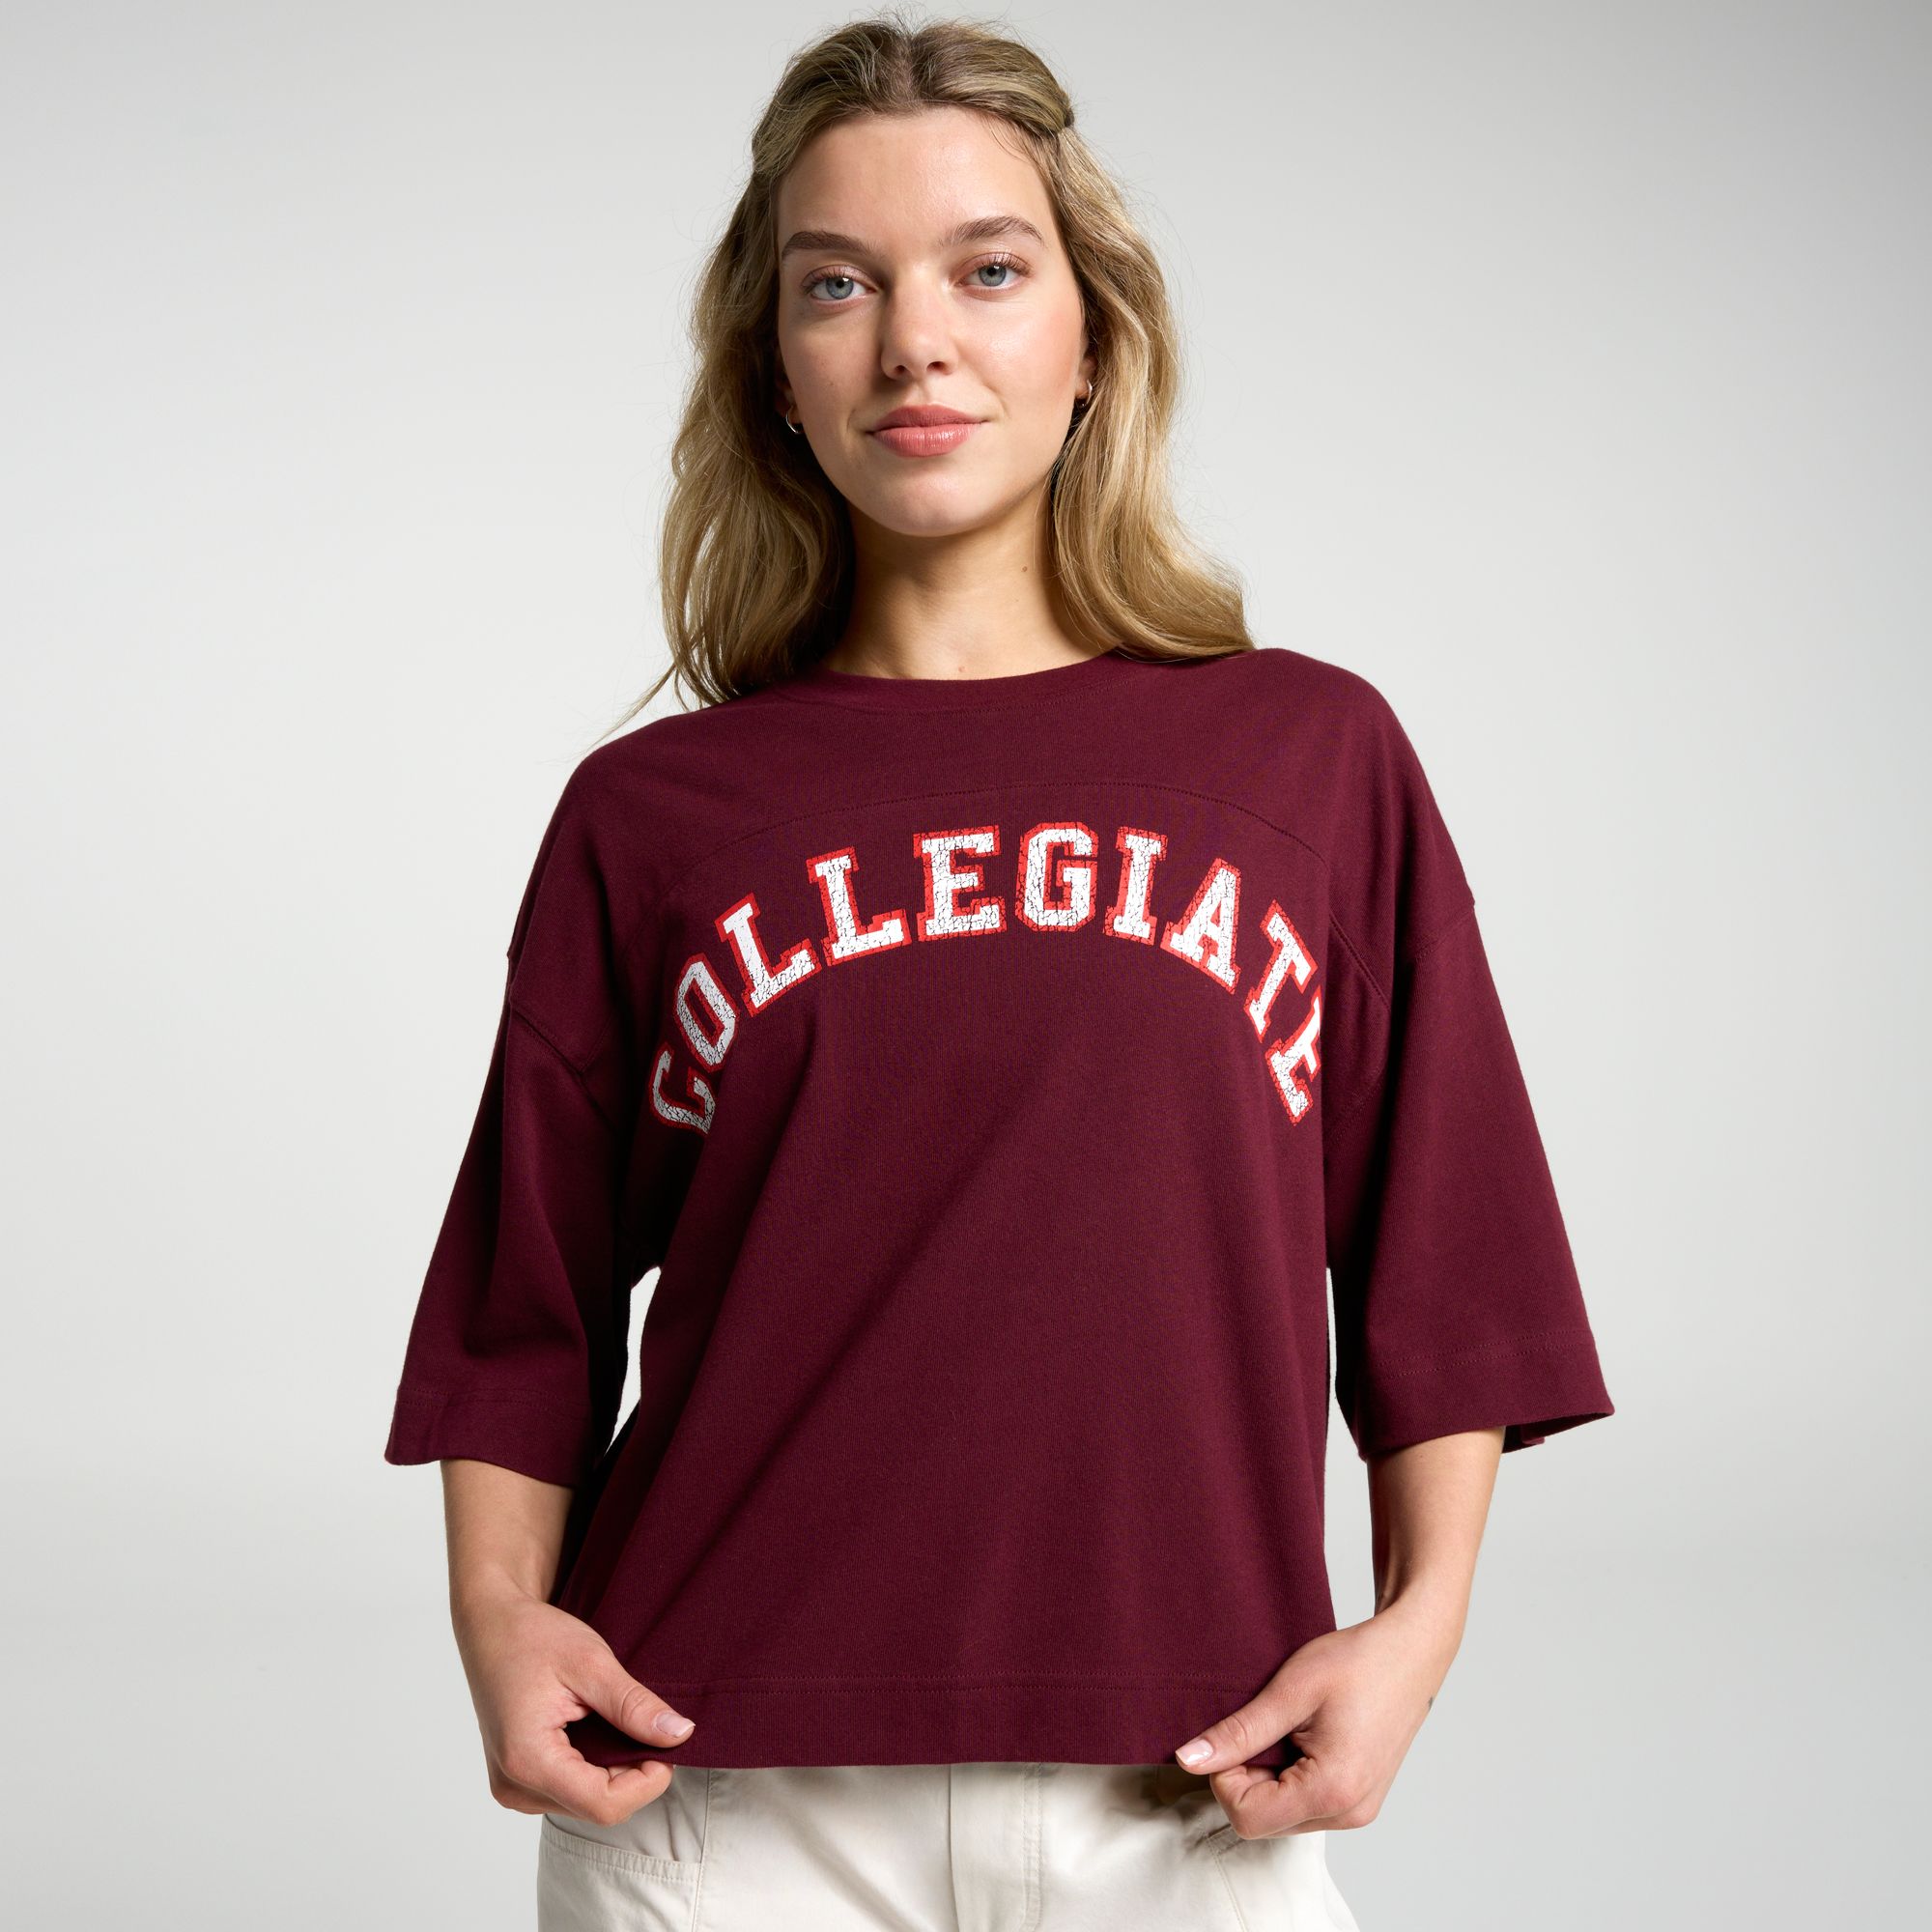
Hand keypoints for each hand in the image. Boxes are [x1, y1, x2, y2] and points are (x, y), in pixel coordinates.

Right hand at [453, 1584, 696, 1826]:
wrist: (491, 1625)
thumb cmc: (532, 1636)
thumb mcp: (591, 1662)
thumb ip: (633, 1705)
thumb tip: (681, 1735)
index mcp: (527, 1760)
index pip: (604, 1804)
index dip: (647, 1781)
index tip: (667, 1743)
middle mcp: (514, 1785)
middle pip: (597, 1807)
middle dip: (634, 1774)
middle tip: (646, 1724)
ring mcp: (512, 1787)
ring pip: (586, 1803)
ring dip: (614, 1772)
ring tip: (613, 1721)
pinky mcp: (516, 1780)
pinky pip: (569, 1792)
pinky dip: (593, 1769)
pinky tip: (594, 1731)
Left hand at [1171, 1602, 1459, 1837]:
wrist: (1411, 1652)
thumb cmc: (1356, 1663)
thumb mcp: (1289, 1692)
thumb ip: (1238, 1733)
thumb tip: (1188, 1760)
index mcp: (1332, 1791)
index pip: (1247, 1818)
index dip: (1224, 1778)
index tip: (1236, 1736)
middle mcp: (1348, 1813)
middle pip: (1263, 1822)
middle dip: (1245, 1779)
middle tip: (1261, 1727)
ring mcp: (1358, 1812)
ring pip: (1282, 1818)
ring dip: (1266, 1780)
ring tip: (1285, 1729)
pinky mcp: (1360, 1802)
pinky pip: (1305, 1808)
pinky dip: (1289, 1780)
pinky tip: (1301, 1739)